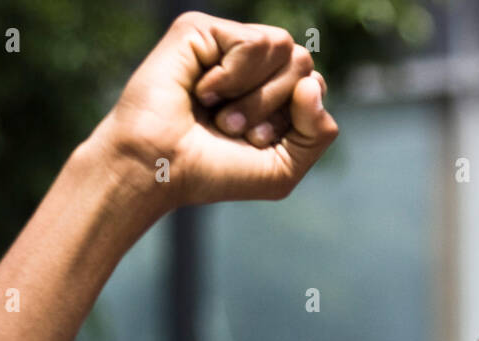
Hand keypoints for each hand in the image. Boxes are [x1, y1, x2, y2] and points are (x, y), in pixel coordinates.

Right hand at [90, 11, 337, 208]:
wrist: (160, 169)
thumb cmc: (212, 172)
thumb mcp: (283, 169)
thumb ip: (318, 132)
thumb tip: (311, 83)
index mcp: (268, 89)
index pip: (313, 84)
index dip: (292, 118)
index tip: (253, 141)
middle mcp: (249, 62)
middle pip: (302, 62)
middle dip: (272, 106)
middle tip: (230, 128)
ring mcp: (224, 43)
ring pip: (283, 47)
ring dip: (252, 96)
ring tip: (217, 113)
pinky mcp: (200, 30)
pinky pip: (252, 42)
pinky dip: (231, 78)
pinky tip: (201, 91)